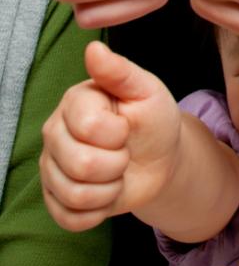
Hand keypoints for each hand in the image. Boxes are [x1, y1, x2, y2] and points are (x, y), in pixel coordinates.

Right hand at [40, 40, 179, 230]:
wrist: (160, 158)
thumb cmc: (153, 118)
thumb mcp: (146, 91)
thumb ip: (120, 71)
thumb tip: (92, 47)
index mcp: (75, 101)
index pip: (88, 128)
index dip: (118, 134)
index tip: (128, 126)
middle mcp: (54, 133)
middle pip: (79, 165)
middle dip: (117, 163)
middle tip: (125, 151)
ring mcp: (51, 167)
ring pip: (75, 194)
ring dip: (110, 187)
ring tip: (118, 170)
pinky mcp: (55, 199)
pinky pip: (71, 219)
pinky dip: (99, 210)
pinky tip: (108, 191)